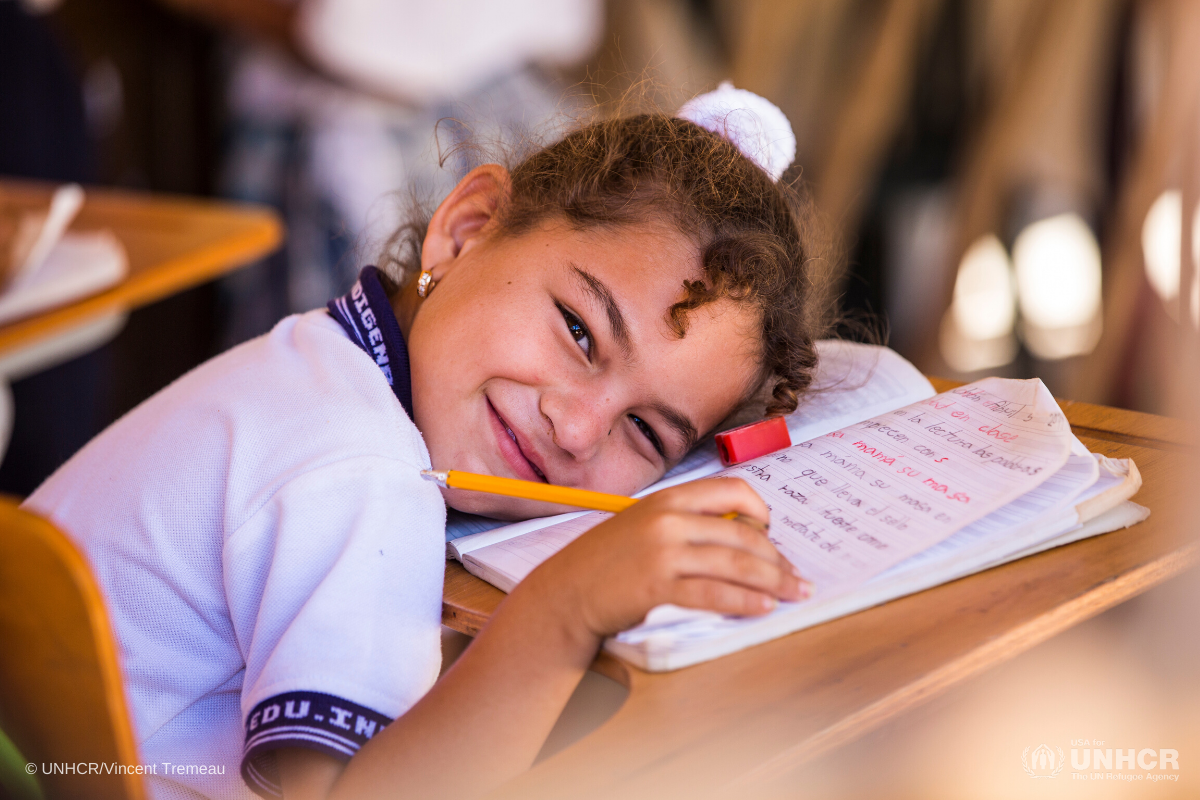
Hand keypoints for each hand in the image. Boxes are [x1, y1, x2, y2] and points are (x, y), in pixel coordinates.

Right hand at [518, 477, 809, 641]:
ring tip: (792, 594)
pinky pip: (714, 593)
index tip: (773, 531)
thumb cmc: (607, 561)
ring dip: (772, 581)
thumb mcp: (643, 524)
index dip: (761, 510)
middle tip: (797, 577)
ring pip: (735, 564)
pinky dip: (745, 601)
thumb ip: (684, 522)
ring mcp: (662, 552)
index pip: (731, 490)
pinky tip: (762, 607)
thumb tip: (740, 534)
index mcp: (667, 498)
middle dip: (777, 558)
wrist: (566, 592)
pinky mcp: (657, 586)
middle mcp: (668, 519)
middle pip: (742, 533)